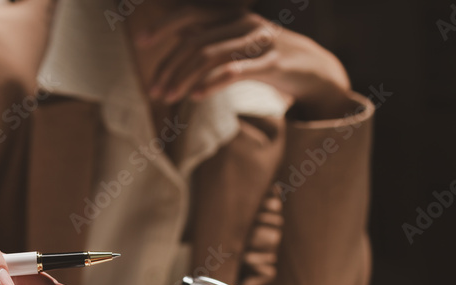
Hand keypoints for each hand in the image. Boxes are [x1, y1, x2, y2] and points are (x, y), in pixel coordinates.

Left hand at [139, 9, 351, 118]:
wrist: (315, 69)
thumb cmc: (269, 56)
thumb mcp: (239, 42)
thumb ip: (212, 35)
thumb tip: (181, 32)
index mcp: (233, 16)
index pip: (191, 14)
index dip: (163, 25)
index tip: (140, 41)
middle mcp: (245, 23)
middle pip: (195, 42)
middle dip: (169, 67)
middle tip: (154, 91)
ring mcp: (260, 41)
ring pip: (210, 57)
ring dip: (183, 80)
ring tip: (168, 98)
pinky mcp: (273, 64)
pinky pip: (235, 72)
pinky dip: (211, 84)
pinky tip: (195, 97)